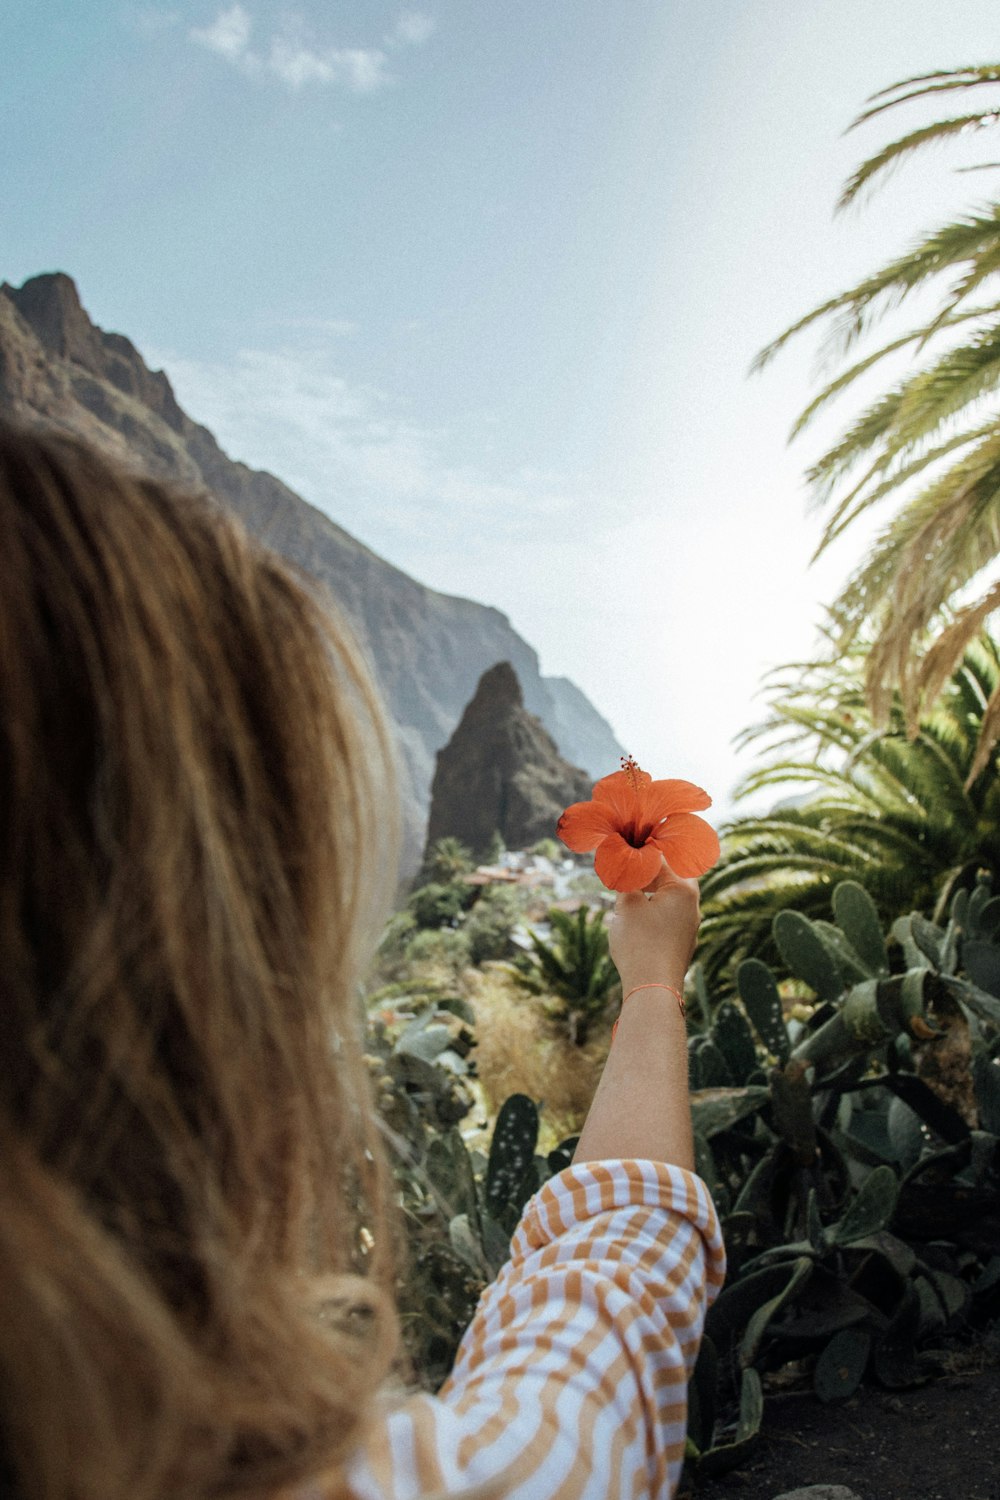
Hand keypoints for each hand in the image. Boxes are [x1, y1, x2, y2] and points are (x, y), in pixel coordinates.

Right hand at [608, 858, 700, 995]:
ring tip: (629, 892)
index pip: (660, 859)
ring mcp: (690, 925)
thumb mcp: (627, 904)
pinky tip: (637, 917)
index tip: (621, 849)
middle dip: (649, 870)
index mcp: (683, 889)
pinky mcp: (683, 941)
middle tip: (628, 868)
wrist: (653, 988)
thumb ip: (627, 879)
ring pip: (671, 896)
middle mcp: (693, 905)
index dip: (637, 852)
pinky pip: (669, 915)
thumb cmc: (640, 943)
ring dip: (651, 890)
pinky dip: (654, 909)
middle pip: (672, 875)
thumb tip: (625, 865)